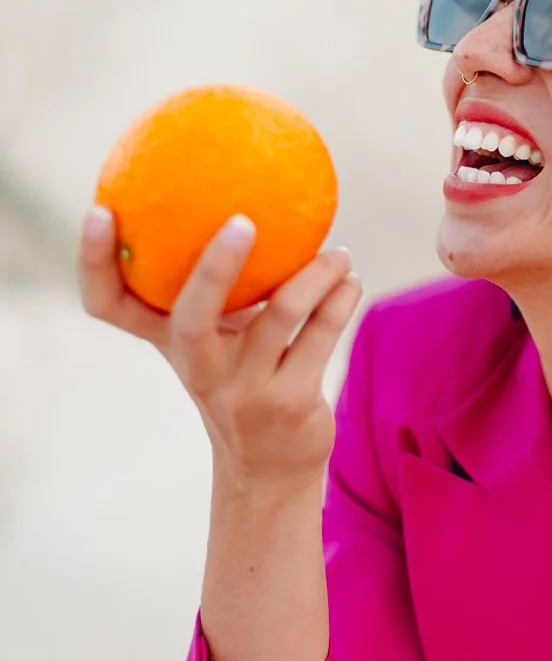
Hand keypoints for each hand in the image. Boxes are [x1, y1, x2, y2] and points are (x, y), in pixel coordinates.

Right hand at [77, 207, 361, 492]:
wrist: (269, 467)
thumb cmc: (238, 379)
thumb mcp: (214, 338)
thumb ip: (215, 285)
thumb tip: (243, 193)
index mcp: (169, 342)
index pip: (108, 304)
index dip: (93, 261)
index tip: (99, 210)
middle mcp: (199, 368)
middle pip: (191, 317)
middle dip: (215, 267)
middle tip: (243, 220)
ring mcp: (243, 390)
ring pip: (281, 314)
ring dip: (316, 272)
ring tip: (338, 253)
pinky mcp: (289, 403)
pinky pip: (320, 335)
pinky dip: (340, 299)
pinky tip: (349, 280)